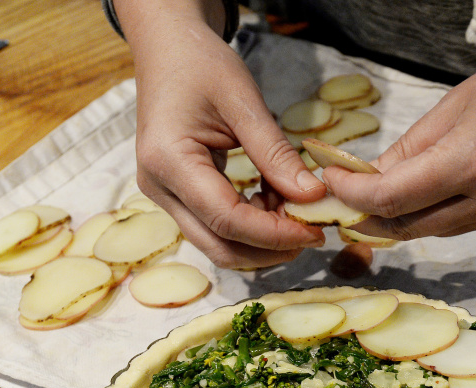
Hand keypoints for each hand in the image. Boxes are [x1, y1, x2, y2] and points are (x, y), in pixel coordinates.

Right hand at [116, 0, 326, 268]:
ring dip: (262, 239)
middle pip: (219, 247)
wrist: (167, 49)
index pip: (227, 220)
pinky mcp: (176, 196)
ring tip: (294, 209)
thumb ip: (276, 153)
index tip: (316, 231)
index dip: (274, 234)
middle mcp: (159, 188)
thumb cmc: (201, 65)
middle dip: (270, 249)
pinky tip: (274, 200)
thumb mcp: (244, 102)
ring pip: (218, 244)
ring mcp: (164, 196)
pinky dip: (251, 225)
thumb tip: (313, 196)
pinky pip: (216, 227)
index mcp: (169, 161)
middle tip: (313, 232)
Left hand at [323, 0, 475, 241]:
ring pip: (429, 230)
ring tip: (369, 197)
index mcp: (471, 163)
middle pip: (406, 225)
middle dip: (366, 215)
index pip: (392, 199)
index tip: (329, 183)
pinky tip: (414, 196)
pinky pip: (455, 225)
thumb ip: (412, 146)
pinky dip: (428, 214)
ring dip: (396, 217)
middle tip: (338, 198)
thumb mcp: (457, 103)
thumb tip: (374, 175)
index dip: (351, 196)